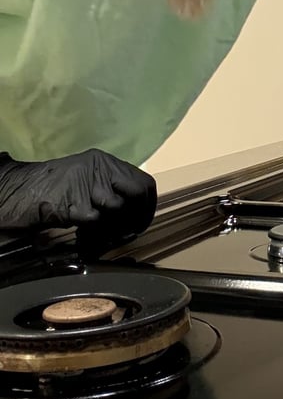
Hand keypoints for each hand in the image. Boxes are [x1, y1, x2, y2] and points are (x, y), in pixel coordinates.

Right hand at [0, 149, 156, 238]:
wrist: (18, 192)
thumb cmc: (52, 189)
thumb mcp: (87, 180)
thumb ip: (111, 189)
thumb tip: (137, 212)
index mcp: (106, 161)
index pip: (144, 183)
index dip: (148, 206)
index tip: (141, 223)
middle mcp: (100, 167)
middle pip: (138, 193)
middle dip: (136, 217)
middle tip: (127, 233)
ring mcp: (87, 183)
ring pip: (118, 208)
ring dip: (112, 227)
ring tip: (98, 234)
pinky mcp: (73, 201)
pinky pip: (96, 221)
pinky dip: (93, 234)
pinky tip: (84, 236)